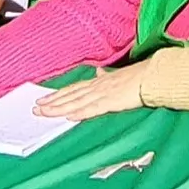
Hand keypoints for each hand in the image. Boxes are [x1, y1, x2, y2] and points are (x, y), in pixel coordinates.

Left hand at [33, 62, 150, 120]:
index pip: (73, 89)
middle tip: (35, 108)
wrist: (153, 76)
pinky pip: (93, 108)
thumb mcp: (118, 75)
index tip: (43, 99)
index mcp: (98, 82)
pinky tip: (69, 116)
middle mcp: (97, 87)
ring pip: (76, 102)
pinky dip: (80, 112)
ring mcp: (103, 93)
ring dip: (59, 108)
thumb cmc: (138, 76)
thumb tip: (99, 71)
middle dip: (52, 102)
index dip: (57, 95)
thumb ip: (106, 76)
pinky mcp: (112, 101)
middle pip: (70, 95)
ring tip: (44, 112)